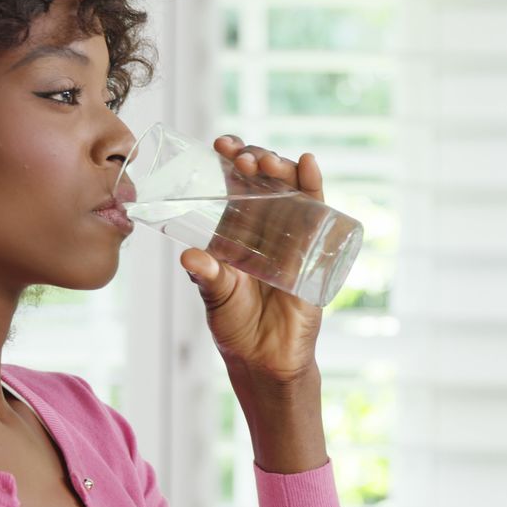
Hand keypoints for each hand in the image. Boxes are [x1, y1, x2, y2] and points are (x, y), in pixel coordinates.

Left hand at [179, 135, 324, 381]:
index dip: (230, 162)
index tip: (220, 145)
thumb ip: (207, 277)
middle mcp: (265, 228)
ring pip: (290, 191)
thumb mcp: (216, 297)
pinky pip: (318, 214)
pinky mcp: (314, 251)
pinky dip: (314, 187)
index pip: (233, 186)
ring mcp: (292, 237)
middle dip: (254, 161)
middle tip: (241, 155)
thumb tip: (189, 257)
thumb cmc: (236, 326)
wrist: (267, 361)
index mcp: (236, 232)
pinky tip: (309, 165)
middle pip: (263, 182)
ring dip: (281, 169)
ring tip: (268, 161)